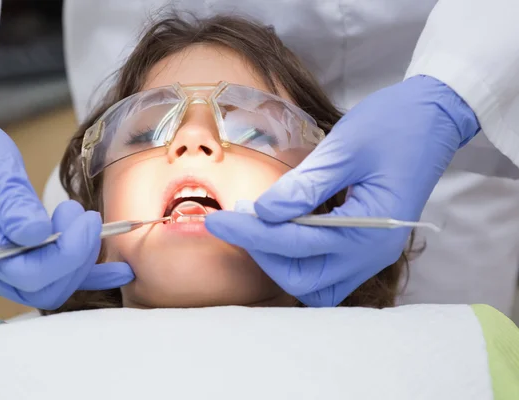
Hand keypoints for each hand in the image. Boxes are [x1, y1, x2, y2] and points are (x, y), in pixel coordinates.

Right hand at [0, 91, 132, 309]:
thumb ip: (14, 203)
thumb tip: (39, 235)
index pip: (25, 270)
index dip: (66, 252)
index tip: (84, 219)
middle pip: (40, 287)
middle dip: (75, 257)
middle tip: (84, 217)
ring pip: (46, 287)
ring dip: (78, 263)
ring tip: (89, 225)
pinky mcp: (6, 262)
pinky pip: (47, 277)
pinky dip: (82, 274)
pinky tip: (116, 271)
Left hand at [205, 75, 479, 306]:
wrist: (433, 118)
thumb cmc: (393, 124)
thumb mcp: (344, 148)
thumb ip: (305, 186)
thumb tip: (264, 212)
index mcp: (369, 228)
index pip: (296, 242)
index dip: (251, 232)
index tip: (219, 220)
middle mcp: (372, 252)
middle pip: (303, 278)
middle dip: (263, 253)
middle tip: (234, 224)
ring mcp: (373, 253)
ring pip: (316, 285)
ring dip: (281, 264)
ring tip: (255, 231)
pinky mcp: (368, 246)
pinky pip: (328, 273)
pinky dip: (300, 262)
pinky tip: (281, 234)